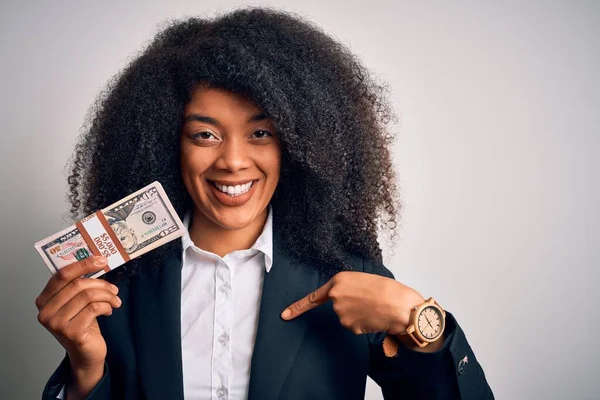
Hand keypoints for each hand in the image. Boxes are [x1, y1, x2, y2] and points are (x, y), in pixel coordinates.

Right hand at [35, 256, 121, 397]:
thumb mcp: (78, 302)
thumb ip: (79, 285)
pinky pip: (94, 309)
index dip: (83, 264)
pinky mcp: (71, 332)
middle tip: (113, 289)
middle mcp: (45, 312)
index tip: (101, 259)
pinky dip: (107, 307)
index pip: (62, 274)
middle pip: (78, 284)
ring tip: (115, 300)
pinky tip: (109, 311)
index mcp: (44, 300)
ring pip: (88, 295)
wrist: (86, 354)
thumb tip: (97, 261)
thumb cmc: (83, 324)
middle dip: (101, 283)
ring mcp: (56, 323)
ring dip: (107, 296)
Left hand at [280, 271, 424, 334]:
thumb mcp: (365, 279)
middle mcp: (335, 296)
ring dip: (359, 316)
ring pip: (346, 318)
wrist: (400, 306)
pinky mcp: (349, 325)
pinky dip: (363, 325)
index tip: (284, 315)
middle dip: (351, 308)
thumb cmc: (389, 290)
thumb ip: (350, 287)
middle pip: (338, 307)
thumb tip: (349, 301)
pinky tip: (373, 318)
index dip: (297, 307)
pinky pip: (354, 327)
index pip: (314, 297)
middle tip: (370, 301)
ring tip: (374, 308)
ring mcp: (340, 312)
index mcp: (339, 280)